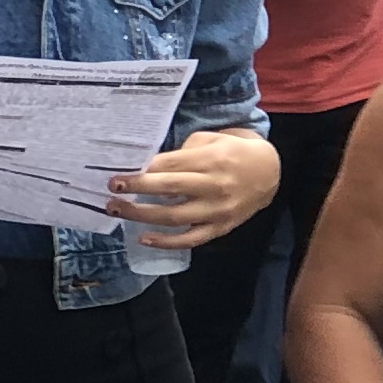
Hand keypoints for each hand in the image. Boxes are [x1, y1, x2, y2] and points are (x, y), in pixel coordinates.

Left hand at [109, 129, 277, 251]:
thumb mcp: (212, 139)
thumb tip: (150, 165)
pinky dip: (166, 242)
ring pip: (174, 217)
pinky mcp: (221, 228)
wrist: (270, 172)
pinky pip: (190, 239)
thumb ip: (184, 152)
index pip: (169, 165)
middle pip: (168, 188)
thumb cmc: (234, 151)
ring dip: (141, 215)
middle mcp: (214, 185)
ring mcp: (217, 210)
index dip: (142, 170)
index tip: (119, 172)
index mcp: (211, 159)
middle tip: (111, 188)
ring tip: (117, 211)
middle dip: (136, 188)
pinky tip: (144, 238)